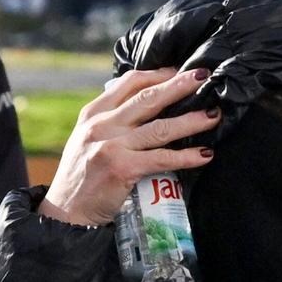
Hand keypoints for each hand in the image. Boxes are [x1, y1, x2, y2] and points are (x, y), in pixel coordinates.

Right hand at [40, 68, 219, 226]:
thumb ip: (113, 122)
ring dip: (191, 120)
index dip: (158, 74)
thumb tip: (149, 106)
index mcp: (94, 113)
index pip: (128, 82)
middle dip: (179, 86)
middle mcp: (102, 125)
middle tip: (204, 77)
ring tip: (214, 115)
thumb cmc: (84, 176)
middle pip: (148, 98)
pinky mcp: (123, 169)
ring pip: (160, 128)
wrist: (67, 211)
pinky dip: (187, 156)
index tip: (180, 71)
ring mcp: (112, 146)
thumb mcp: (89, 139)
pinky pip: (162, 158)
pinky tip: (205, 154)